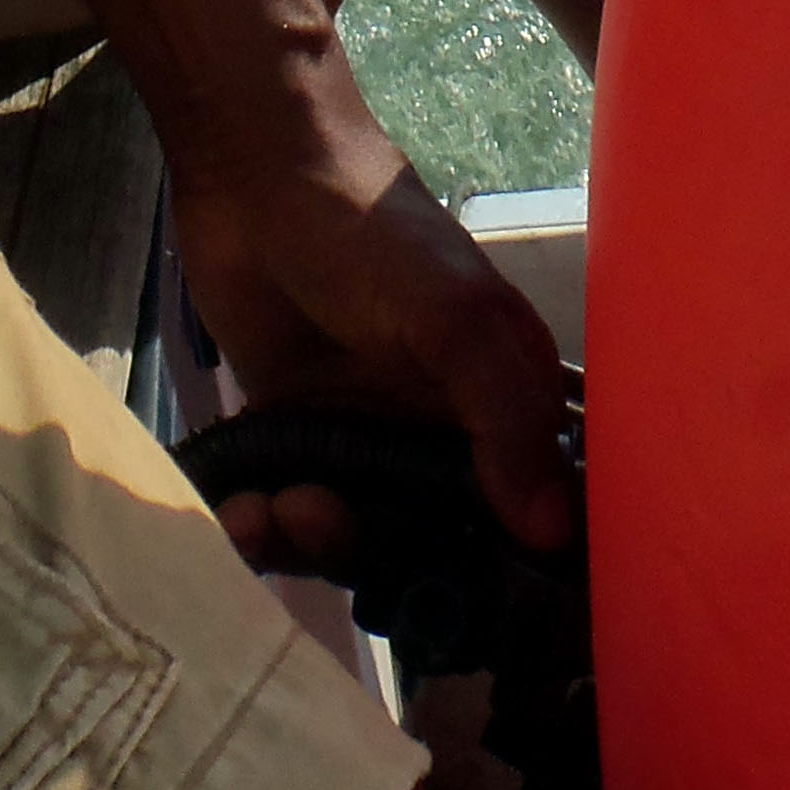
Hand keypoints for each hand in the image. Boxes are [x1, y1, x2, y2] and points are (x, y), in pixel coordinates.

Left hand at [167, 88, 572, 566]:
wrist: (258, 174)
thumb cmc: (374, 235)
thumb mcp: (453, 316)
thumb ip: (503, 418)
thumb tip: (551, 533)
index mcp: (500, 404)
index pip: (523, 513)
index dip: (500, 570)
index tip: (461, 614)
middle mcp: (437, 433)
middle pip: (426, 546)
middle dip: (377, 559)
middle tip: (324, 521)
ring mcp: (363, 437)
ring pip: (350, 537)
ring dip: (309, 544)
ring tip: (273, 510)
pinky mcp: (292, 435)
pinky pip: (283, 511)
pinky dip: (261, 527)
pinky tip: (237, 513)